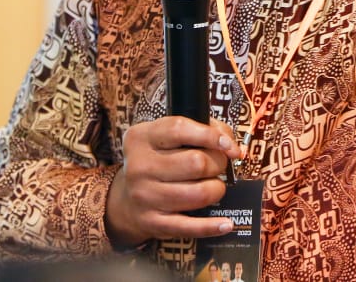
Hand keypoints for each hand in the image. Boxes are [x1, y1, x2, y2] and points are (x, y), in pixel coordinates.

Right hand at [105, 116, 243, 247]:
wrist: (125, 200)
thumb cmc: (156, 161)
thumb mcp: (165, 137)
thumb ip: (200, 129)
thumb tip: (230, 145)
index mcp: (142, 138)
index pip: (179, 129)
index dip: (211, 135)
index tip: (229, 145)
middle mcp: (140, 167)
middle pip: (196, 163)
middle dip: (218, 164)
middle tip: (218, 166)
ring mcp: (146, 196)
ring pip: (199, 193)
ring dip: (216, 189)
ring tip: (214, 185)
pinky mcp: (153, 223)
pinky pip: (189, 226)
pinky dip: (212, 226)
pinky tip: (226, 224)